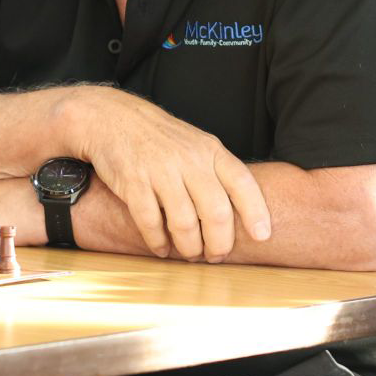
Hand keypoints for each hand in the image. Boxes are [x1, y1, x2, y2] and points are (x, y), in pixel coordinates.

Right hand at [70, 89, 270, 261]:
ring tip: (191, 255)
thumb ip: (218, 173)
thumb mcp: (197, 144)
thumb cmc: (161, 138)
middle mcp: (189, 160)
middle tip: (217, 256)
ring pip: (184, 222)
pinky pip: (150, 221)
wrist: (113, 118)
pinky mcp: (133, 182)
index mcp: (210, 151)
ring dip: (190, 247)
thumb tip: (243, 214)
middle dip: (219, 243)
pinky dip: (158, 242)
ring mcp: (160, 171)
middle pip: (215, 211)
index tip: (262, 236)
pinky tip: (162, 249)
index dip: (255, 212)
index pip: (242, 183)